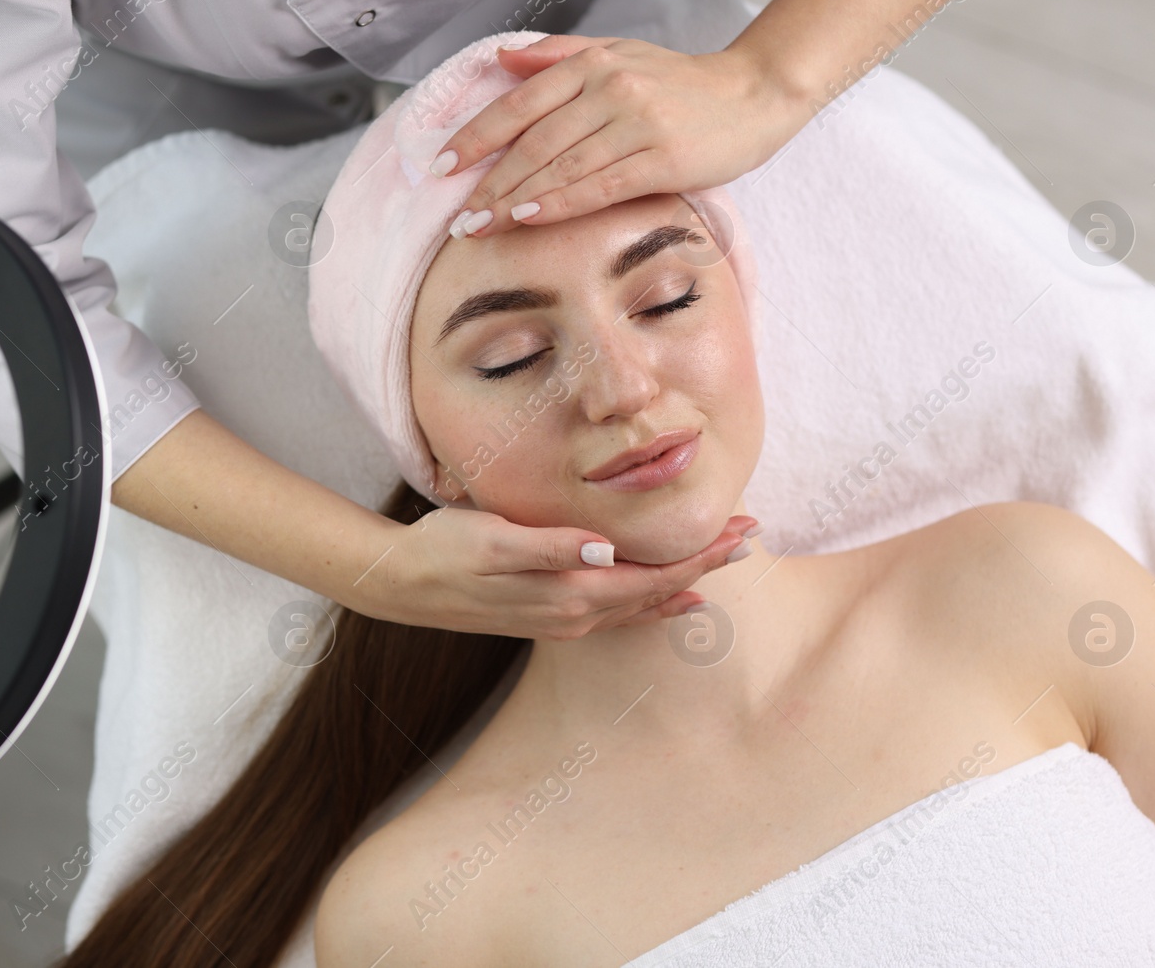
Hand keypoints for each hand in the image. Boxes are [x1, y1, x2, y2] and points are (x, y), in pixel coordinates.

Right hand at [355, 506, 759, 639]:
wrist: (403, 584)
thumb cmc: (446, 550)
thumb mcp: (492, 540)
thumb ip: (550, 545)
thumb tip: (605, 549)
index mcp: (570, 594)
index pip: (653, 577)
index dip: (699, 556)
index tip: (740, 534)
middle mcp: (576, 615)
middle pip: (658, 592)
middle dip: (706, 565)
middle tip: (751, 537)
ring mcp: (566, 620)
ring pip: (643, 605)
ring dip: (686, 581)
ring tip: (725, 561)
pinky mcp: (553, 614)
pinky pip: (621, 613)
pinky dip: (655, 603)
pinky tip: (673, 598)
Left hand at [431, 35, 800, 238]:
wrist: (755, 95)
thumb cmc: (682, 84)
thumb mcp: (620, 54)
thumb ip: (560, 55)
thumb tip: (502, 62)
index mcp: (592, 64)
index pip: (518, 104)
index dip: (475, 137)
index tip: (441, 167)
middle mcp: (610, 89)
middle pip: (533, 142)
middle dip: (489, 183)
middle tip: (459, 217)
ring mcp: (637, 123)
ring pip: (560, 166)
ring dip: (514, 200)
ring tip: (481, 227)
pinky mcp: (663, 158)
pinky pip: (599, 186)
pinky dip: (560, 203)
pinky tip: (530, 218)